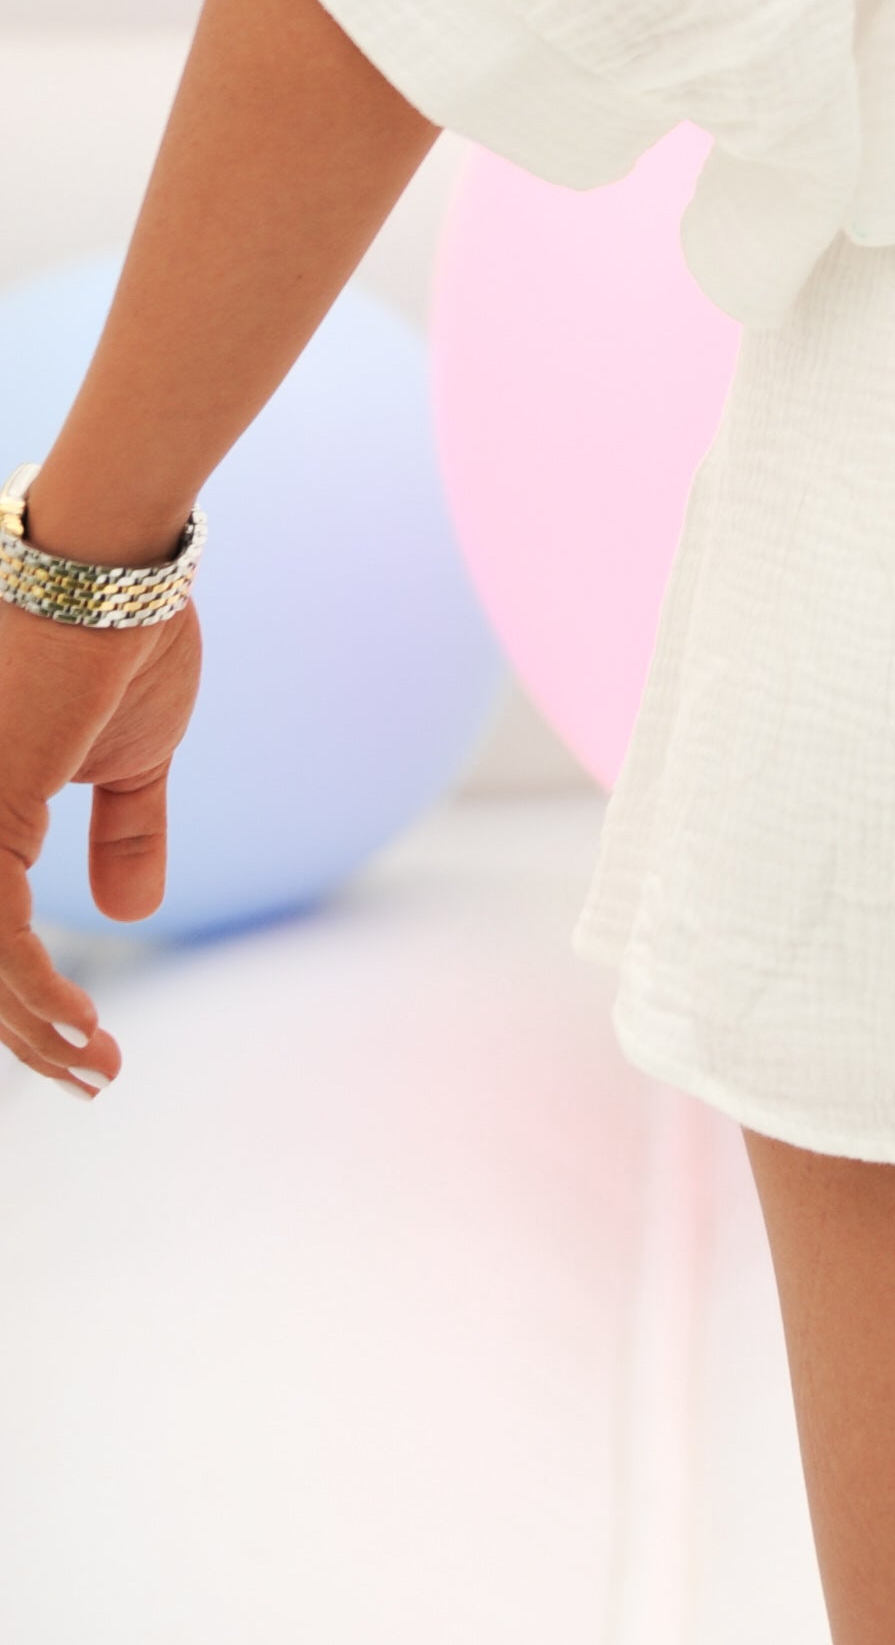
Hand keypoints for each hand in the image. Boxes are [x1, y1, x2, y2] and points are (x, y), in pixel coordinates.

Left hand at [0, 600, 200, 1092]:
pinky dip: (39, 995)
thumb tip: (130, 916)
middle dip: (29, 1035)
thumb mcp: (133, 755)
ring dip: (37, 1031)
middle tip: (91, 1078)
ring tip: (94, 1069)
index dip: (31, 998)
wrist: (112, 566)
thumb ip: (124, 832)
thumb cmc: (124, 636)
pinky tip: (81, 1029)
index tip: (89, 1044)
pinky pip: (0, 938)